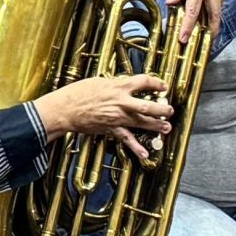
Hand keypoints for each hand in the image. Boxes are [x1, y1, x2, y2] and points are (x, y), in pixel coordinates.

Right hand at [37, 71, 173, 158]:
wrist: (66, 109)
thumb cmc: (78, 93)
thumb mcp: (99, 81)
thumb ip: (115, 84)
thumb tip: (125, 84)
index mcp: (119, 86)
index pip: (143, 82)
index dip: (156, 83)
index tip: (163, 85)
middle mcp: (122, 102)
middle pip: (148, 105)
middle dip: (162, 108)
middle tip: (170, 110)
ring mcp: (118, 117)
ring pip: (142, 121)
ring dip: (156, 125)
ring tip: (166, 127)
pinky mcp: (111, 129)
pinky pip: (127, 139)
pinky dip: (136, 147)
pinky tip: (145, 153)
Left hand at [159, 0, 224, 40]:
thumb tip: (173, 4)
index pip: (193, 11)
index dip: (189, 27)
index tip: (184, 39)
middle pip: (214, 14)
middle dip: (211, 30)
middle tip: (205, 43)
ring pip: (219, 6)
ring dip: (214, 19)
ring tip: (207, 31)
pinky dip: (215, 7)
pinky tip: (209, 12)